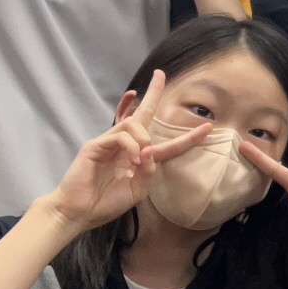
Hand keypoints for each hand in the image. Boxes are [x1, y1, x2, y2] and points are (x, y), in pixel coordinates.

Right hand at [37, 70, 209, 233]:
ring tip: (140, 158)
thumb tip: (152, 150)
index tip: (208, 127)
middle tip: (160, 75)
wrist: (80, 212)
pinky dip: (131, 146)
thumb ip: (149, 171)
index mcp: (138, 157)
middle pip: (142, 114)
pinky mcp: (95, 145)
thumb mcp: (137, 190)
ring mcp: (109, 143)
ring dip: (144, 138)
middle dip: (153, 93)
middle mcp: (125, 145)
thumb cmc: (106, 203)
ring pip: (133, 124)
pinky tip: (133, 159)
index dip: (187, 137)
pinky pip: (120, 136)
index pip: (164, 142)